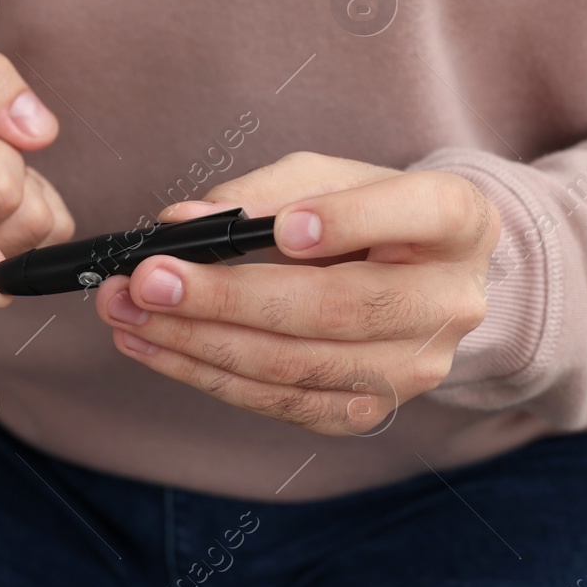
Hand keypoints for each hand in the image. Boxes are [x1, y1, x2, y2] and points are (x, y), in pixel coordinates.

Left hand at [94, 152, 500, 434]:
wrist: (418, 277)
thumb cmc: (368, 211)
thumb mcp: (331, 176)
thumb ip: (265, 191)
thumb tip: (181, 222)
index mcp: (457, 222)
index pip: (415, 215)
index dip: (348, 222)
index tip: (279, 229)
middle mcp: (449, 302)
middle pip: (335, 308)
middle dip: (227, 297)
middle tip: (148, 280)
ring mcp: (415, 368)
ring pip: (297, 366)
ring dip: (198, 344)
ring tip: (129, 315)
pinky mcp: (371, 410)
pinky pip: (282, 402)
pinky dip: (209, 376)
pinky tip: (156, 348)